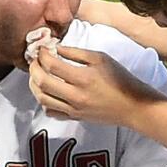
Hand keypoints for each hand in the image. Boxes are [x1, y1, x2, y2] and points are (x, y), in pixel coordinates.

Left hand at [28, 45, 164, 127]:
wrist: (133, 106)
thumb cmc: (120, 79)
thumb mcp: (101, 58)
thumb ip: (76, 53)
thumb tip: (56, 49)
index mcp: (83, 78)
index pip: (52, 65)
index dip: (42, 55)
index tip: (41, 49)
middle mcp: (75, 96)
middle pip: (42, 83)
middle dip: (33, 69)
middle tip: (35, 60)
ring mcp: (73, 109)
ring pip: (42, 99)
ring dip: (34, 85)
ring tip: (37, 74)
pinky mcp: (75, 117)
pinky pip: (51, 111)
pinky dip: (44, 101)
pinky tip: (48, 91)